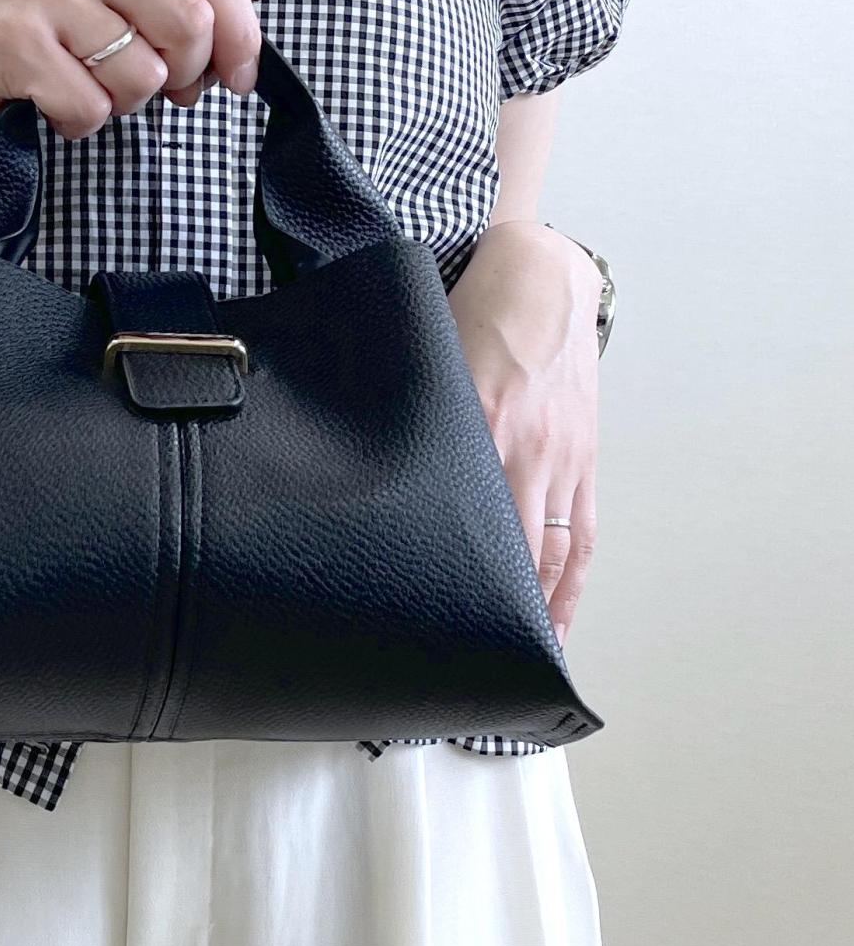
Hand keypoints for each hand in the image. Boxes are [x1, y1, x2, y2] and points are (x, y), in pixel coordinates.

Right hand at [0, 0, 263, 138]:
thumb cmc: (27, 24)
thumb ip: (163, 3)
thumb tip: (231, 57)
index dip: (241, 37)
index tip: (236, 77)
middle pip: (191, 26)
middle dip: (184, 75)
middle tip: (153, 89)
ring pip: (143, 76)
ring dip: (124, 104)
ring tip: (85, 88)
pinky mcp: (16, 44)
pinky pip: (90, 107)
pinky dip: (79, 123)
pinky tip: (52, 103)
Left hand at [446, 221, 604, 647]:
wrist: (542, 275)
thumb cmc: (475, 315)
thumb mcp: (430, 364)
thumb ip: (406, 420)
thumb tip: (363, 471)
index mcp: (479, 428)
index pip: (465, 524)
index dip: (452, 581)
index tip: (429, 627)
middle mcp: (525, 453)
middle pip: (514, 556)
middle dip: (497, 619)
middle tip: (471, 670)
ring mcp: (561, 461)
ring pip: (553, 556)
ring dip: (540, 616)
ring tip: (521, 668)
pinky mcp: (583, 461)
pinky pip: (582, 536)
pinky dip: (573, 585)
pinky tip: (560, 622)